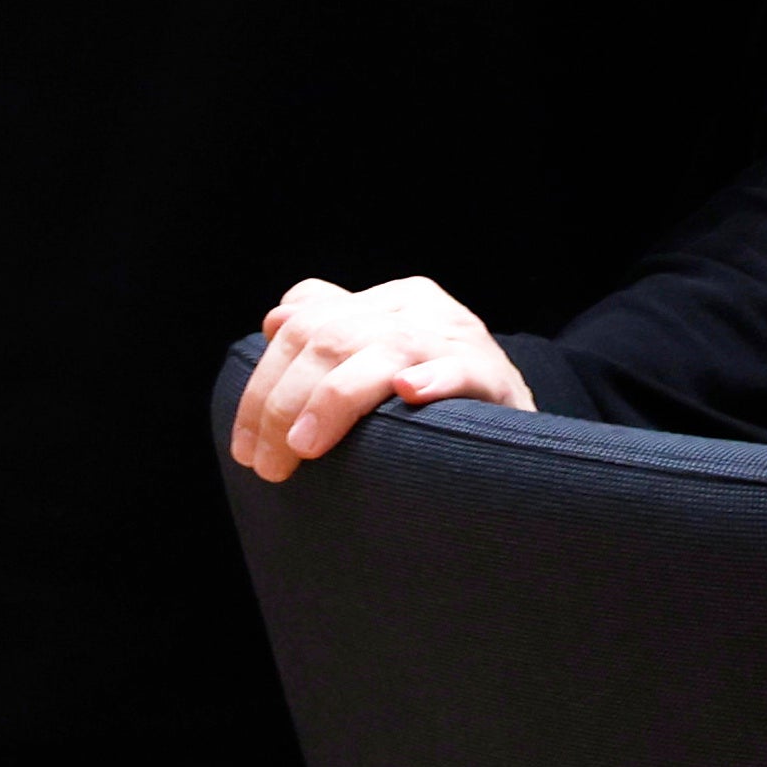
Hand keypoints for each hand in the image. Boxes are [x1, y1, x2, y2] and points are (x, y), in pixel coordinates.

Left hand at [233, 275, 530, 482]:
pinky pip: (461, 369)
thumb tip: (275, 320)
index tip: (245, 446)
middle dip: (284, 404)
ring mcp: (459, 338)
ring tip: (303, 447)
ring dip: (334, 401)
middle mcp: (421, 309)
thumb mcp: (382, 357)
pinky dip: (435, 379)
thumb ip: (332, 330)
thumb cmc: (440, 400)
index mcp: (390, 301)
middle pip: (331, 339)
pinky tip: (410, 394)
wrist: (520, 425)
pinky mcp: (496, 376)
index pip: (306, 326)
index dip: (264, 384)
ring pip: (380, 351)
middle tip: (268, 465)